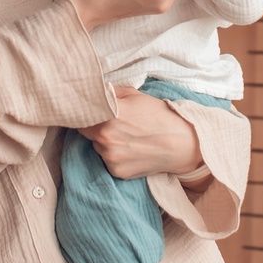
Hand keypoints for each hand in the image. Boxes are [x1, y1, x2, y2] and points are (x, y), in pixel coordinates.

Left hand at [76, 86, 202, 178]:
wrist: (182, 143)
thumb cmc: (160, 115)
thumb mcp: (135, 95)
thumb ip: (111, 92)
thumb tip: (93, 91)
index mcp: (108, 115)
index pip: (80, 115)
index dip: (85, 113)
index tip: (89, 112)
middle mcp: (105, 137)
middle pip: (86, 132)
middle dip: (95, 127)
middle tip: (112, 124)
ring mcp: (110, 156)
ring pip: (97, 147)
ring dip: (105, 143)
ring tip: (126, 138)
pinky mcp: (117, 171)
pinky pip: (107, 161)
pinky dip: (115, 156)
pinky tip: (131, 150)